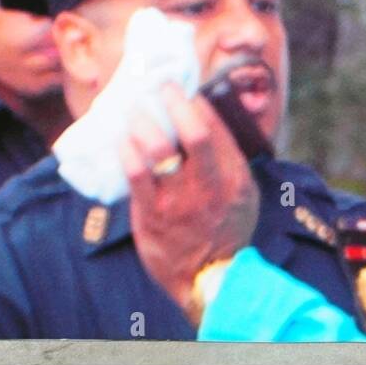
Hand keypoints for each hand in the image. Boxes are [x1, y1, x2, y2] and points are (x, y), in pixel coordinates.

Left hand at [122, 83, 258, 324]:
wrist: (210, 277)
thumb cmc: (226, 229)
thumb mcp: (243, 192)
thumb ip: (228, 158)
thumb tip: (205, 117)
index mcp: (234, 176)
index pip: (215, 127)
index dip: (195, 102)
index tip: (182, 90)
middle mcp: (209, 185)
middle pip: (193, 132)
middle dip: (173, 101)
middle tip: (159, 87)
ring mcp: (180, 200)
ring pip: (157, 148)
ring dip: (142, 122)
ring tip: (134, 111)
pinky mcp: (152, 214)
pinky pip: (136, 173)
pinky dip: (127, 150)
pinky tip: (122, 141)